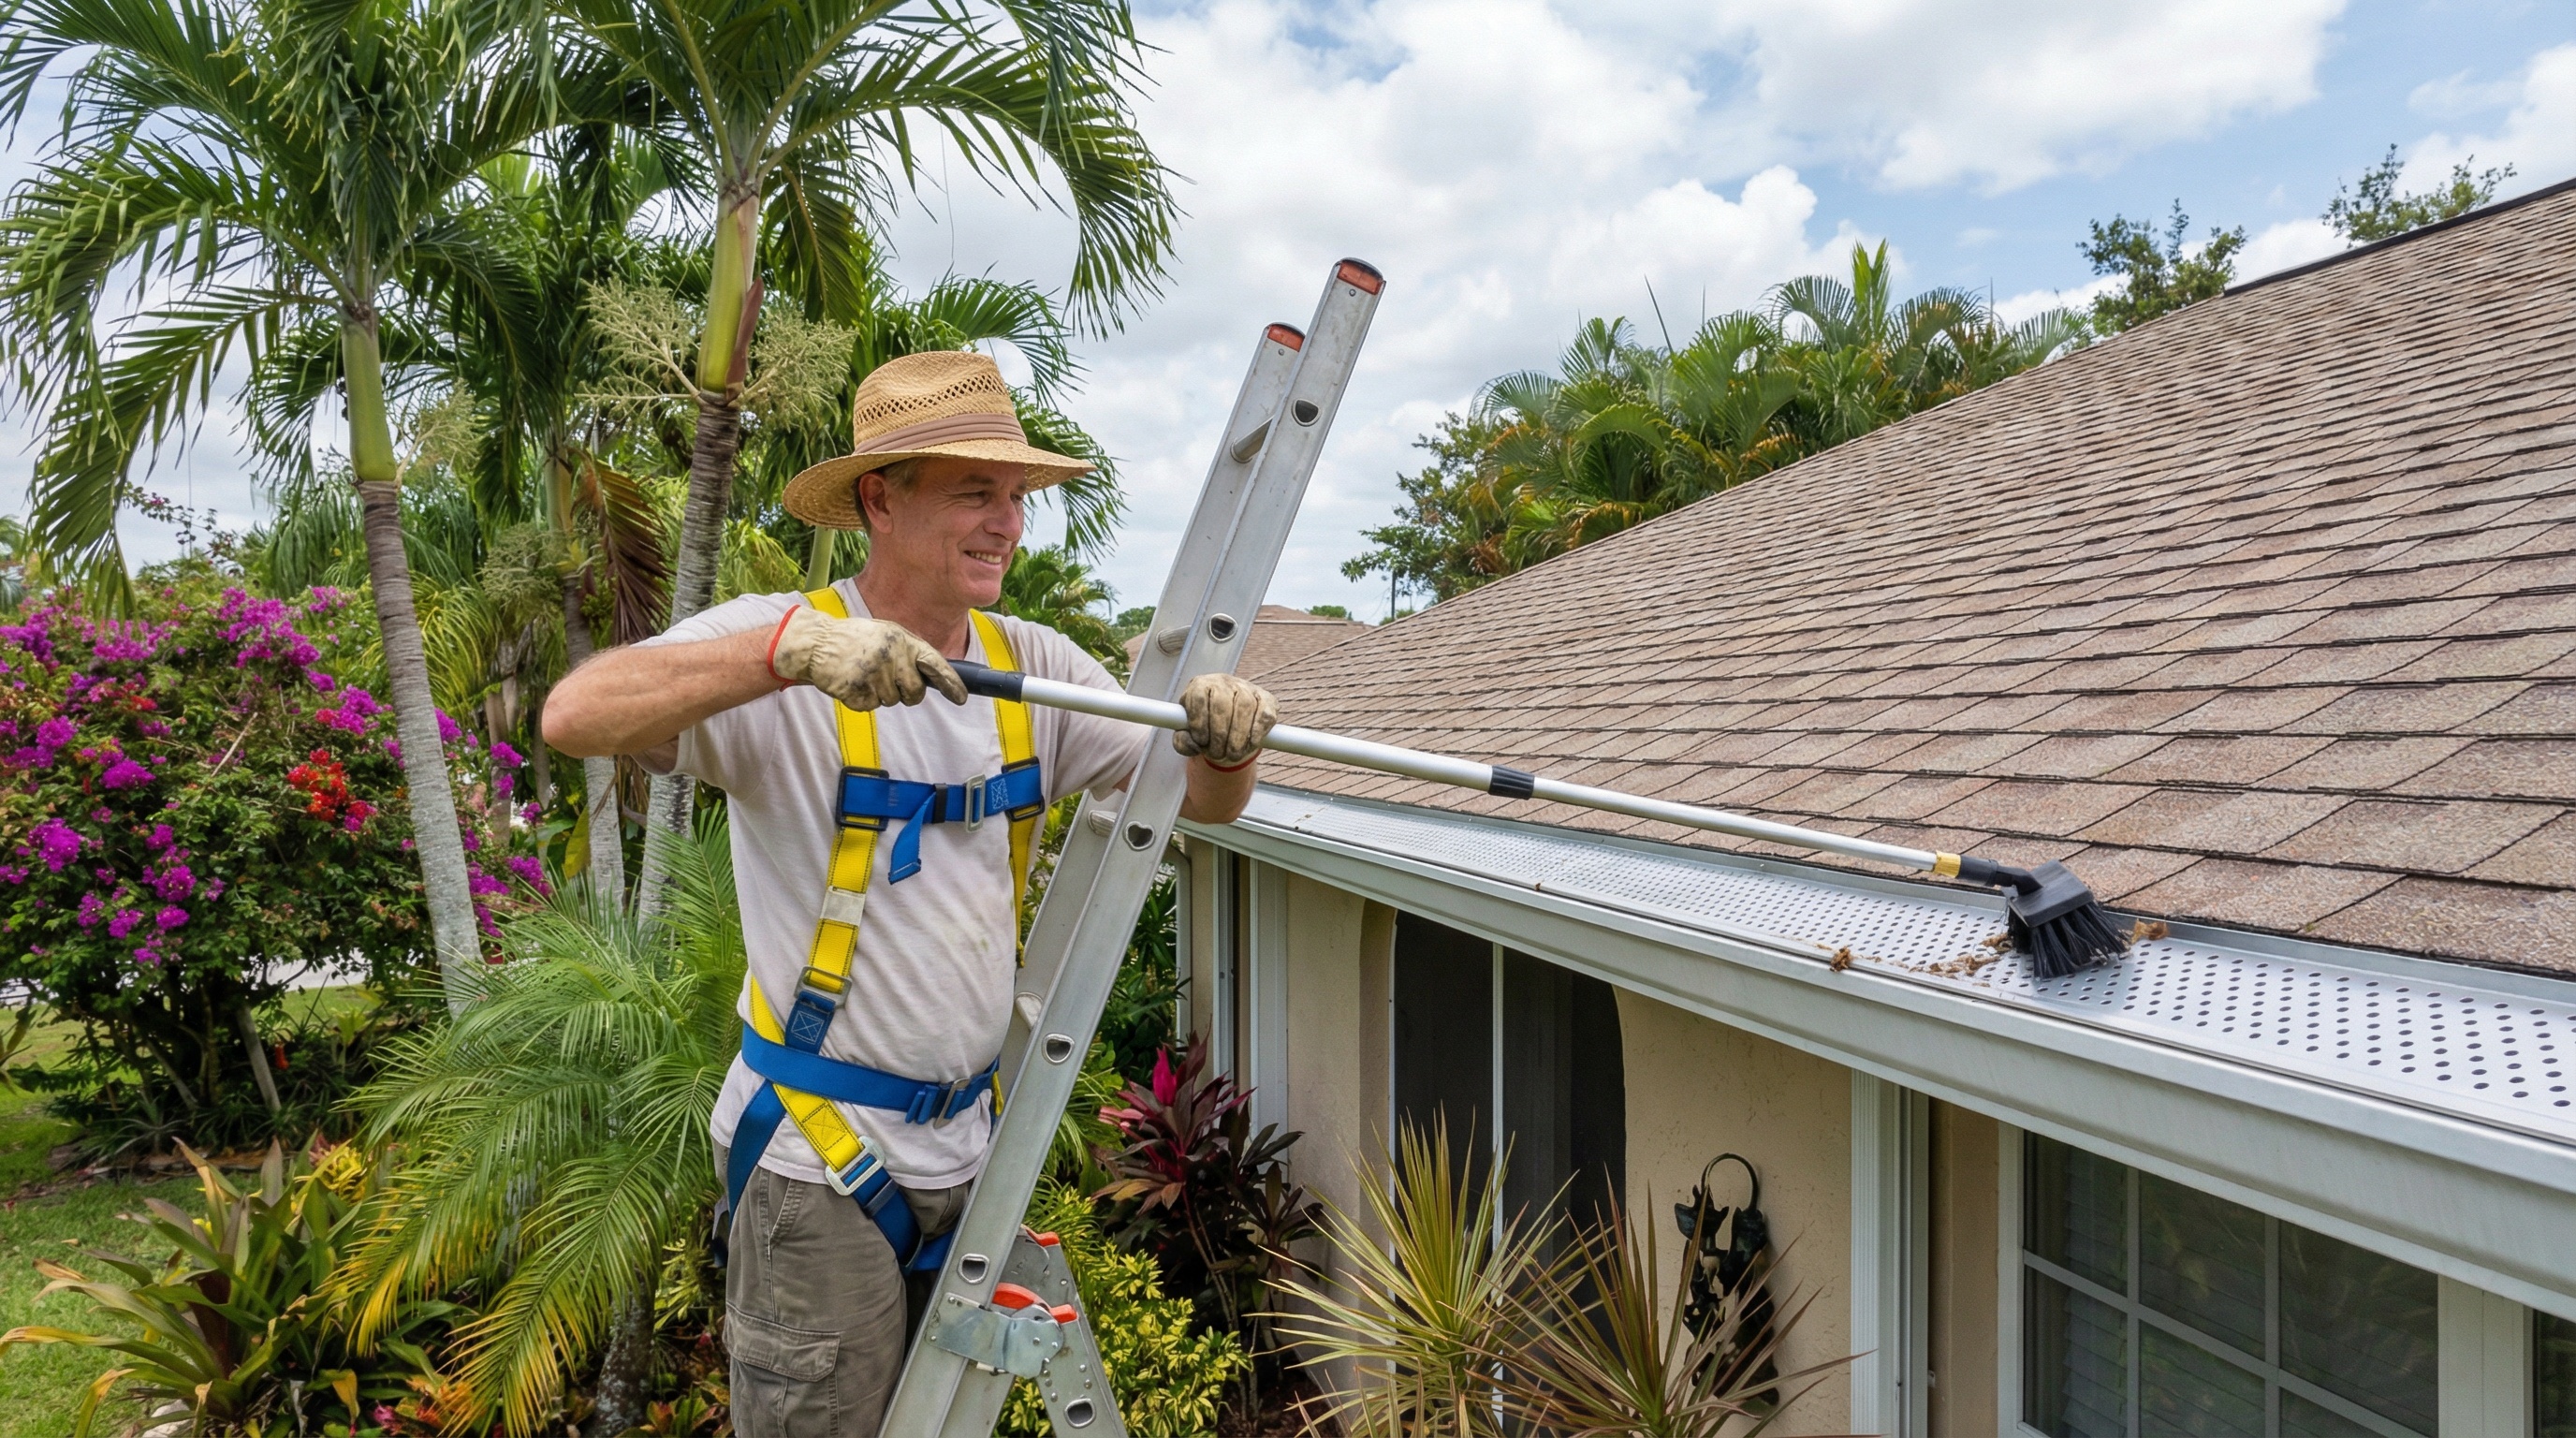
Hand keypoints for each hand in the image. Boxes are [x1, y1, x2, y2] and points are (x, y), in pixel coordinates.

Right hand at [768, 607, 966, 709]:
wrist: (816, 643)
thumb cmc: (853, 639)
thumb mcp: (884, 634)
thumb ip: (907, 650)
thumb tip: (932, 674)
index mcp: (901, 640)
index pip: (934, 663)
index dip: (950, 682)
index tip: (961, 697)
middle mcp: (891, 656)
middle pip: (915, 692)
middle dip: (906, 693)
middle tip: (887, 681)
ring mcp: (874, 675)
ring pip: (892, 701)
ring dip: (879, 694)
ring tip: (863, 673)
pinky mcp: (857, 690)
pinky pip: (870, 707)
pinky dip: (861, 700)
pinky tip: (851, 681)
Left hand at [1173, 673, 1275, 767]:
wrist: (1229, 726)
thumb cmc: (1206, 728)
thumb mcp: (1189, 734)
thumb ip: (1183, 742)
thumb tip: (1191, 744)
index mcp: (1201, 685)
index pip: (1198, 696)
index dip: (1199, 721)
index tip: (1201, 740)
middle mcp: (1224, 682)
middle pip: (1222, 703)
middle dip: (1219, 734)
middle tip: (1217, 754)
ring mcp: (1247, 688)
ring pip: (1244, 706)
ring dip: (1238, 735)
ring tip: (1233, 754)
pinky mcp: (1267, 699)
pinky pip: (1264, 713)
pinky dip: (1258, 730)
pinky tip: (1251, 743)